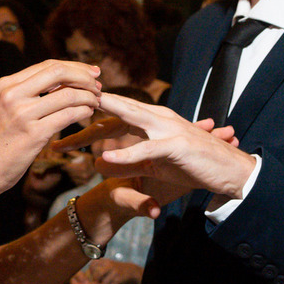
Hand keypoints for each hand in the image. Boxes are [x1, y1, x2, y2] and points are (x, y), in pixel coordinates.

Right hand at [0, 60, 101, 196]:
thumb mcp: (4, 109)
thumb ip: (26, 94)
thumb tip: (60, 84)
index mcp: (6, 85)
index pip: (48, 65)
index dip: (74, 67)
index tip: (91, 71)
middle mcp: (13, 95)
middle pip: (58, 72)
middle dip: (84, 76)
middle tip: (99, 85)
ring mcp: (23, 114)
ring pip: (67, 94)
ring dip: (88, 97)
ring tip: (96, 102)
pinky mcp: (33, 134)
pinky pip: (68, 116)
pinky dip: (83, 112)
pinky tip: (87, 114)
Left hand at [55, 92, 248, 205]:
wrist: (231, 171)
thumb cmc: (191, 167)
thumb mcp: (153, 167)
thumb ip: (126, 164)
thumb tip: (99, 163)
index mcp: (148, 120)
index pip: (110, 114)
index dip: (82, 116)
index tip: (54, 120)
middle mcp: (155, 117)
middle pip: (111, 112)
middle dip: (82, 114)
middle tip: (53, 121)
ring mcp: (166, 128)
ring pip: (127, 120)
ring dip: (98, 125)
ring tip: (71, 129)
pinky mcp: (176, 145)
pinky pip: (146, 148)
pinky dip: (125, 154)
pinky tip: (104, 158)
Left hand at [71, 259, 142, 283]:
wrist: (129, 270)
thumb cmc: (113, 269)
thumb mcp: (104, 265)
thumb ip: (94, 269)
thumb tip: (83, 279)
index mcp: (102, 260)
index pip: (91, 269)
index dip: (90, 276)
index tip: (93, 278)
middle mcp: (108, 264)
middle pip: (96, 276)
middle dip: (96, 282)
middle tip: (98, 283)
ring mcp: (114, 271)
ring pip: (103, 283)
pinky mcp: (118, 278)